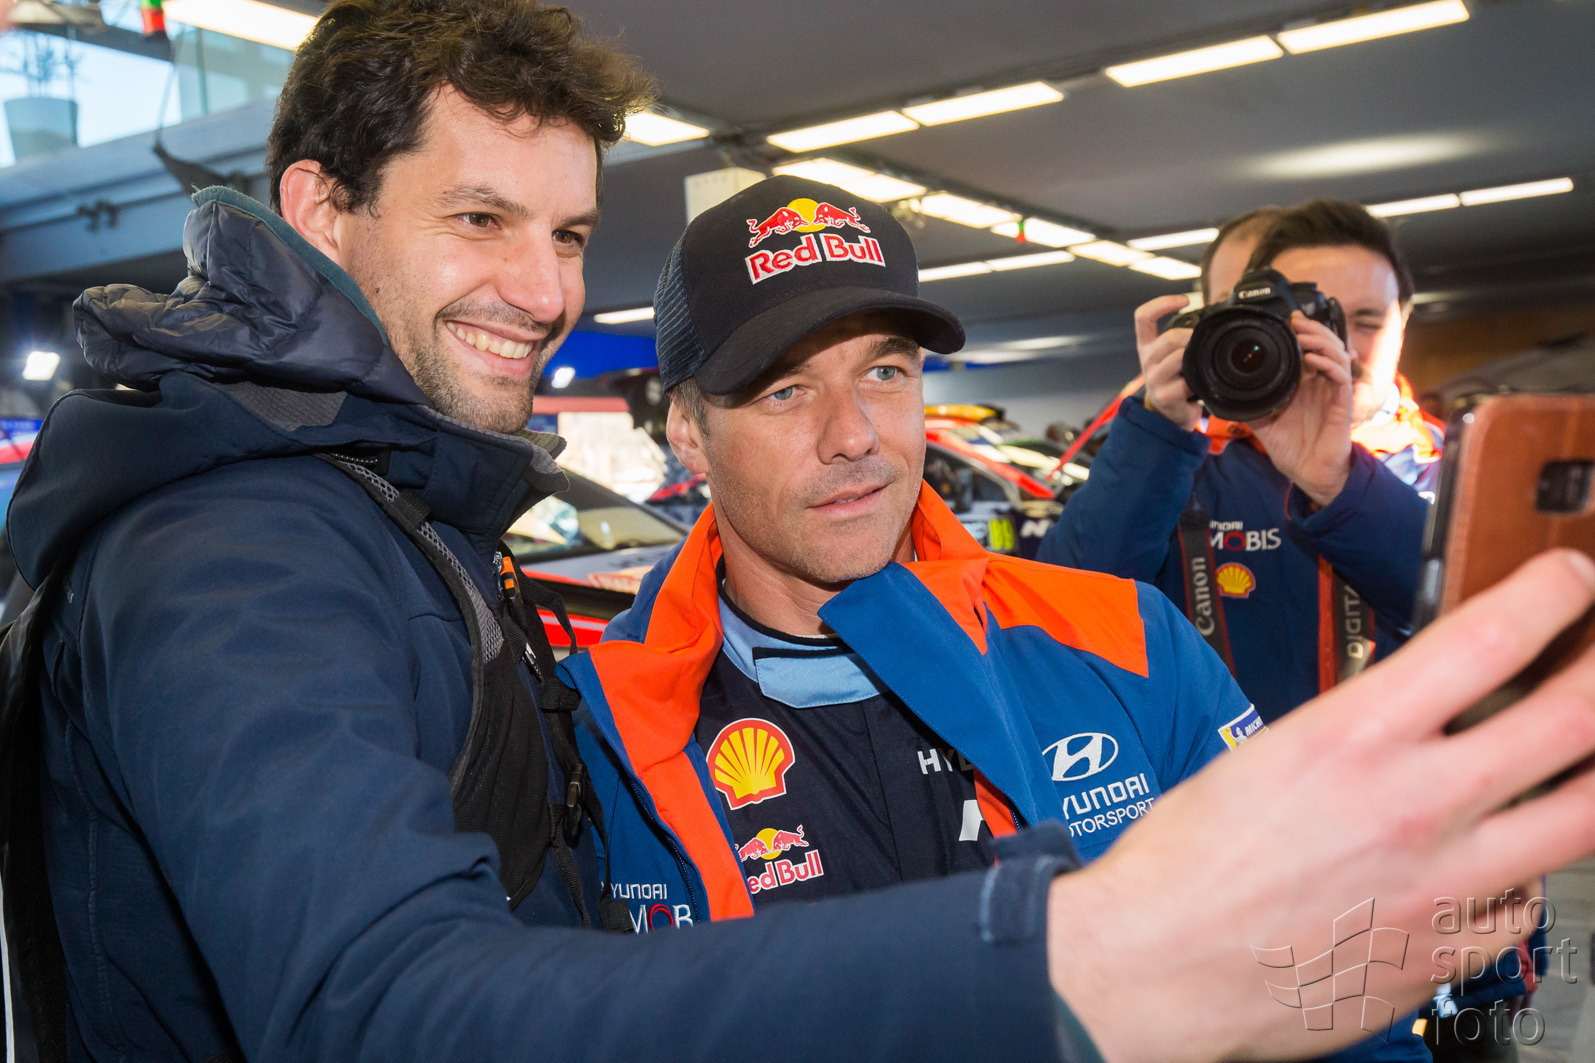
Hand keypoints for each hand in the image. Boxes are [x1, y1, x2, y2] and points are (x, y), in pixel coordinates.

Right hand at [1045, 549, 1594, 1062]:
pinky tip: (1505, 867)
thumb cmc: (1186, 866)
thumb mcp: (1265, 757)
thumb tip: (1416, 711)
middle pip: (1574, 719)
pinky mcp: (1448, 954)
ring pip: (1585, 818)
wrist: (1158, 967)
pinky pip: (1525, 907)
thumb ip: (1356, 730)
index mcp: (1354, 739)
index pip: (1491, 637)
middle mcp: (1416, 807)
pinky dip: (1524, 880)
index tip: (1570, 579)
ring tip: (1592, 755)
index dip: (1555, 592)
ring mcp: (1446, 885)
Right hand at [1134, 295, 1201, 431]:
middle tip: (1203, 342)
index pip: (1143, 317)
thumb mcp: (1173, 355)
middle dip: (1191, 337)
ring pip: (1177, 358)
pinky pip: (1184, 382)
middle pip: (1168, 338)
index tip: (1185, 300)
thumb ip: (1183, 337)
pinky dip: (1196, 381)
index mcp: (1147, 345)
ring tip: (1201, 364)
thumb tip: (1215, 314)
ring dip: (1194, 358)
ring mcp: (1154, 379)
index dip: (1162, 303)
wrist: (1169, 415)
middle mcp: (1146, 360)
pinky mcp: (1165, 396)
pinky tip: (1198, 385)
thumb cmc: (1176, 379)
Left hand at [1249, 313, 1354, 506]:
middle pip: (1326, 345)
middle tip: (1296, 321)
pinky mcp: (1342, 404)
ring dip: (1321, 341)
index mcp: (1305, 384)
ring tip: (1303, 335)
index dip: (1303, 332)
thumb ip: (1250, 405)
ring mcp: (1333, 392)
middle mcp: (1321, 384)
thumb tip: (1226, 394)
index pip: (1309, 349)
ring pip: (1337, 355)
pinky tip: (1312, 359)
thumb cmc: (1291, 448)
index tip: (1287, 320)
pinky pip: (1340, 377)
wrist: (1308, 472)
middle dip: (1312, 329)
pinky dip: (1329, 364)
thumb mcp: (1263, 422)